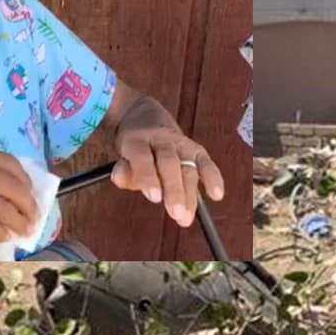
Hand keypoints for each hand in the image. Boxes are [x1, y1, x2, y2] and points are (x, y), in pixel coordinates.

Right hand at [0, 139, 37, 242]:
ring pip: (6, 211)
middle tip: (34, 215)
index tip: (30, 191)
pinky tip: (7, 237)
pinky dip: (2, 233)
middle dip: (29, 205)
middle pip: (15, 189)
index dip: (26, 180)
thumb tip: (12, 179)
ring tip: (26, 230)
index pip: (12, 165)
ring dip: (20, 223)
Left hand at [110, 127, 224, 227]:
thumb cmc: (133, 147)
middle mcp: (161, 139)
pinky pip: (205, 163)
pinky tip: (216, 194)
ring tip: (187, 217)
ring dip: (190, 192)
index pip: (143, 157)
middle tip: (177, 213)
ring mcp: (180, 142)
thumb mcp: (122, 156)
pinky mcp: (195, 148)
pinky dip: (213, 177)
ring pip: (187, 166)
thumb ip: (123, 172)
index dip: (149, 176)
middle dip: (174, 188)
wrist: (144, 117)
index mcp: (138, 139)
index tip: (155, 198)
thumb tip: (119, 177)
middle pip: (169, 162)